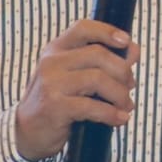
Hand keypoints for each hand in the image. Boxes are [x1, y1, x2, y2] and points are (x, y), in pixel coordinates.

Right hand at [13, 19, 139, 161]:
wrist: (27, 132)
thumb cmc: (56, 101)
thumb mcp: (74, 76)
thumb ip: (102, 62)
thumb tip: (133, 50)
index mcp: (56, 49)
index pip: (83, 28)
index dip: (107, 31)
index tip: (126, 41)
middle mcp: (51, 62)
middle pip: (98, 54)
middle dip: (122, 71)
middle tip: (130, 86)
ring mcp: (52, 83)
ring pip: (98, 79)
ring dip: (120, 94)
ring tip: (126, 105)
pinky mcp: (55, 107)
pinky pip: (92, 106)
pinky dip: (112, 113)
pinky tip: (120, 118)